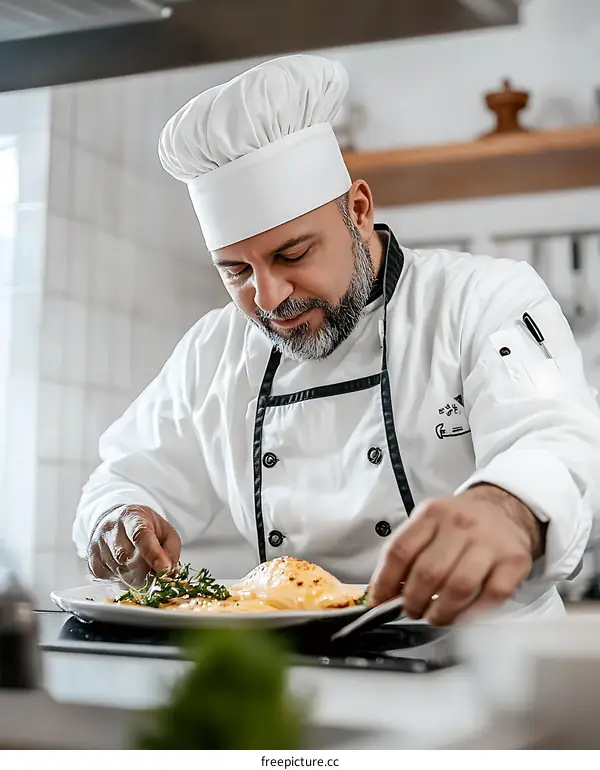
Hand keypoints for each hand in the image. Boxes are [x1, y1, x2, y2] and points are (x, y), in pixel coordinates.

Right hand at [87, 505, 180, 584]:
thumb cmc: (145, 527)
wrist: (117, 521)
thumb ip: (170, 551)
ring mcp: (98, 543)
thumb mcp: (165, 532)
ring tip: (140, 567)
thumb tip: (166, 571)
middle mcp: (111, 528)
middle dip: (144, 569)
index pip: (140, 535)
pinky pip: (106, 576)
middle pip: (127, 557)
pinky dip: (119, 578)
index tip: (163, 569)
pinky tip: (125, 568)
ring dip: (133, 576)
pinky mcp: (91, 558)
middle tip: (153, 571)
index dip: (153, 554)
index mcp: (132, 517)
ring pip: (117, 569)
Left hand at [369, 484, 545, 625]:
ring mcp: (489, 542)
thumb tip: (383, 592)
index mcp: (432, 513)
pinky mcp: (514, 561)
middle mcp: (460, 525)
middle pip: (428, 572)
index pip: (400, 551)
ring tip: (434, 617)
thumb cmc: (459, 524)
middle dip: (413, 601)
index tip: (379, 601)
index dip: (385, 581)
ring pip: (458, 587)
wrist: (504, 508)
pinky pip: (491, 596)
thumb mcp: (429, 522)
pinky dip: (472, 613)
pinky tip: (461, 616)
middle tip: (412, 611)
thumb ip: (408, 551)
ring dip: (440, 612)